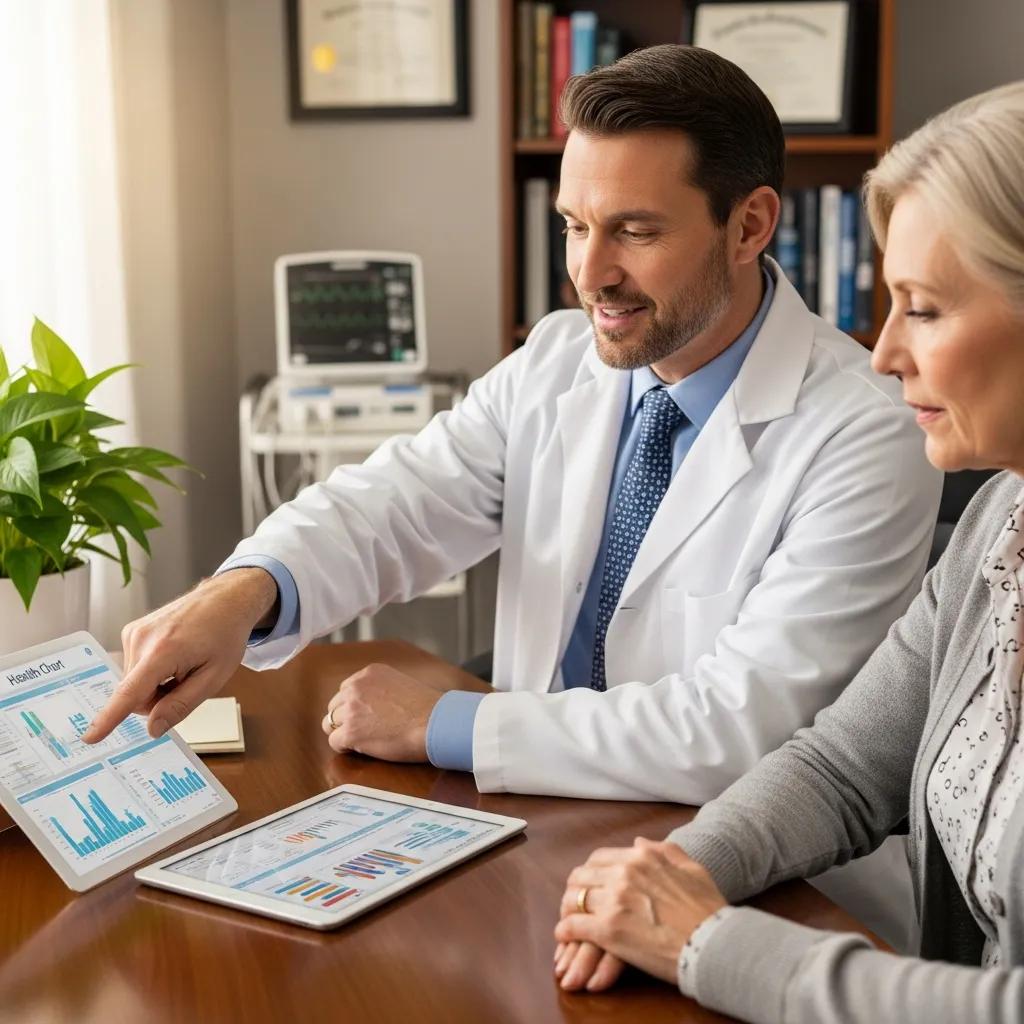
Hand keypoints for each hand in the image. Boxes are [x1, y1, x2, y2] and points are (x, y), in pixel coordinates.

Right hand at [82, 568, 278, 743]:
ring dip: (157, 684)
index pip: (130, 693)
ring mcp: (134, 632)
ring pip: (135, 683)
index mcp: (163, 651)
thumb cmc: (225, 634)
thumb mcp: (214, 677)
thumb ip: (181, 705)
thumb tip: (153, 728)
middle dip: (159, 699)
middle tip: (187, 680)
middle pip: (135, 695)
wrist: (225, 599)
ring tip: (183, 663)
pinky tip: (173, 655)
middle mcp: (141, 639)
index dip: (109, 719)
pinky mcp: (132, 631)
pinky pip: (135, 667)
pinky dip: (152, 670)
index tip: (89, 737)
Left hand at [321, 664, 441, 761]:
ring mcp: (350, 709)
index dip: (353, 706)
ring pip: (330, 724)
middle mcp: (355, 687)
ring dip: (344, 732)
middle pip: (334, 706)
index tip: (365, 716)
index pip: (345, 689)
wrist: (434, 723)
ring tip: (363, 740)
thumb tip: (370, 705)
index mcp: (369, 673)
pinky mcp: (350, 732)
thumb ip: (379, 689)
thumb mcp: (400, 684)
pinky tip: (361, 749)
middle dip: (345, 718)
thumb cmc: (426, 708)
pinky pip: (334, 742)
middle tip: (363, 730)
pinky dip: (344, 748)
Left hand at [553, 837, 726, 989]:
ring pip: (573, 898)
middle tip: (574, 903)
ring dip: (567, 909)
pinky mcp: (609, 930)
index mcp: (642, 856)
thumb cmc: (708, 909)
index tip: (589, 885)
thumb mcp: (691, 868)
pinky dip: (565, 931)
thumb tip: (639, 842)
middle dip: (574, 889)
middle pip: (581, 876)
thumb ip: (664, 851)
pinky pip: (573, 926)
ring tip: (568, 920)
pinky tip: (565, 937)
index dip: (590, 873)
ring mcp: (615, 900)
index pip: (600, 858)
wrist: (714, 944)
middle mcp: (624, 872)